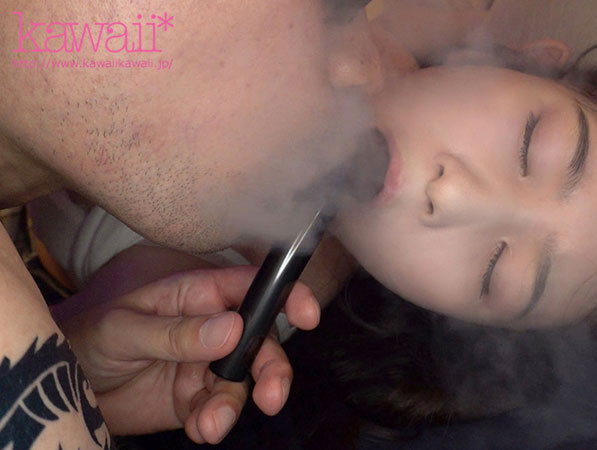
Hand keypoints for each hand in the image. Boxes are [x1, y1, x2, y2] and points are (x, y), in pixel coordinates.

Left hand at [54, 266, 319, 443]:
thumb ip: (176, 332)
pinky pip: (220, 410)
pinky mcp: (196, 399)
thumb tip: (232, 327)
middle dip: (272, 369)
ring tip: (209, 425)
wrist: (61, 391)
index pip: (252, 287)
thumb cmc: (89, 338)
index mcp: (198, 295)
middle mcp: (211, 327)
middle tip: (271, 397)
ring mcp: (207, 364)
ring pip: (244, 382)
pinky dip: (215, 423)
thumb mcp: (124, 330)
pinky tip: (198, 429)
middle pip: (261, 341)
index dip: (287, 295)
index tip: (307, 315)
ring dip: (235, 405)